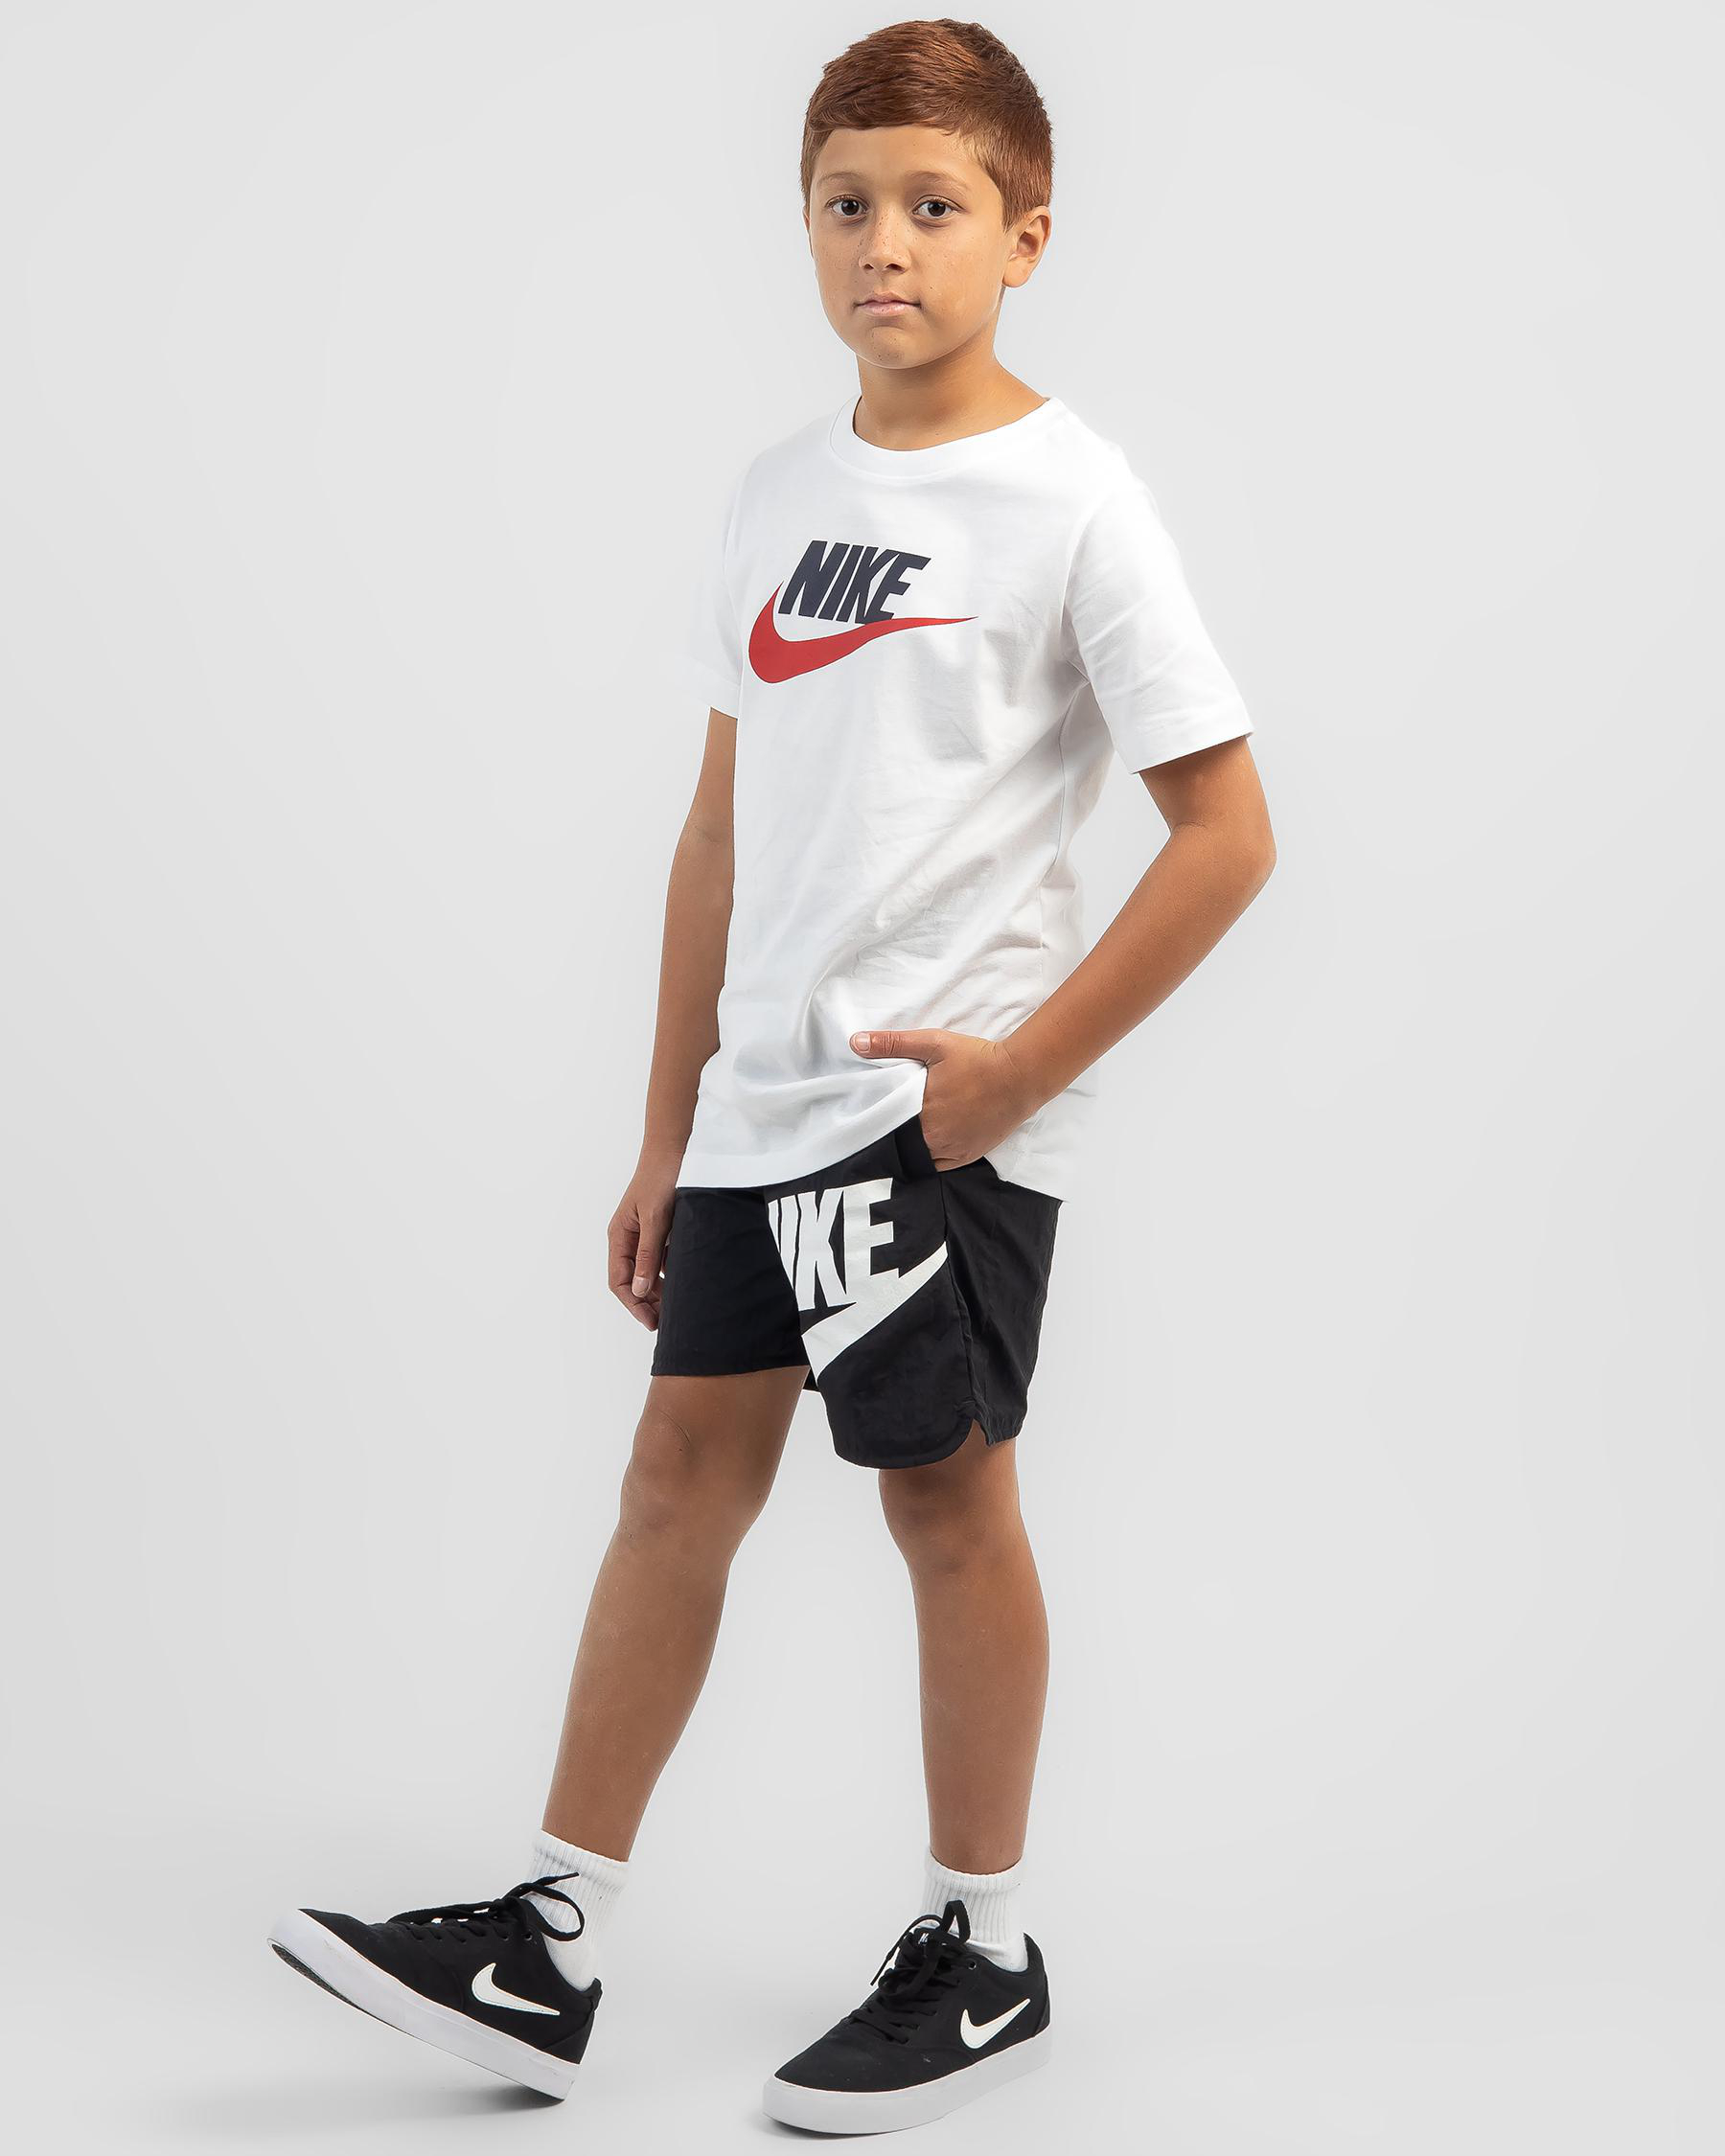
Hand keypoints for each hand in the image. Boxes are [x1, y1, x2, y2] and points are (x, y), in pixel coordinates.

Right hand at [608, 1149, 679, 1328]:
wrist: (677, 1148)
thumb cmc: (662, 1178)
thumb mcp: (656, 1219)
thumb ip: (648, 1254)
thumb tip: (640, 1290)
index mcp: (619, 1236)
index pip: (620, 1282)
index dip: (634, 1305)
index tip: (652, 1322)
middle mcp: (628, 1238)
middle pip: (634, 1281)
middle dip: (648, 1303)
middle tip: (669, 1321)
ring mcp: (645, 1234)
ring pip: (648, 1272)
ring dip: (660, 1290)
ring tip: (678, 1307)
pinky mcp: (661, 1229)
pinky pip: (662, 1259)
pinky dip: (671, 1273)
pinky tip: (686, 1282)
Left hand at [849, 1027, 1042, 1169]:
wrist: (1020, 1077)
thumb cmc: (977, 1059)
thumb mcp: (933, 1043)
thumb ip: (892, 1044)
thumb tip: (854, 1042)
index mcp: (920, 1111)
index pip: (886, 1121)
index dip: (879, 1115)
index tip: (874, 1108)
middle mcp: (933, 1137)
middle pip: (901, 1140)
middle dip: (895, 1130)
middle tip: (892, 1117)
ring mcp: (952, 1150)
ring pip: (919, 1156)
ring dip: (912, 1145)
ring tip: (909, 1130)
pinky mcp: (968, 1156)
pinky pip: (939, 1165)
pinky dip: (931, 1157)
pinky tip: (928, 1143)